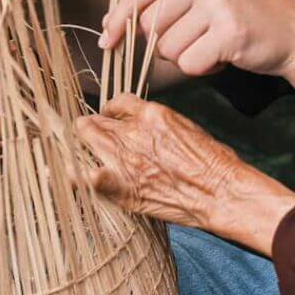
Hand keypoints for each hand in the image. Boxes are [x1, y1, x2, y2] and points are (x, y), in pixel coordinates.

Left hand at [75, 92, 294, 251]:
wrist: (220, 191)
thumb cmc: (214, 162)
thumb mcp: (188, 128)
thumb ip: (159, 125)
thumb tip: (144, 128)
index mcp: (153, 114)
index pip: (116, 102)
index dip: (112, 113)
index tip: (112, 121)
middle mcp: (133, 131)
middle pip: (93, 121)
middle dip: (92, 128)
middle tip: (95, 140)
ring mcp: (122, 158)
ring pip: (83, 139)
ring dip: (82, 146)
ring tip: (84, 155)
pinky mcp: (117, 185)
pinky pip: (79, 176)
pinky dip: (75, 176)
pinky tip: (75, 178)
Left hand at [99, 0, 294, 78]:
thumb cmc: (247, 17)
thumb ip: (169, 0)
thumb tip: (112, 24)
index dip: (118, 18)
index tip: (106, 39)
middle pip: (149, 24)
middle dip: (166, 42)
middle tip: (200, 39)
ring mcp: (218, 2)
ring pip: (167, 48)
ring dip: (187, 57)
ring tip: (217, 45)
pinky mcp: (228, 32)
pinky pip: (190, 64)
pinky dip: (204, 69)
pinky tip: (226, 56)